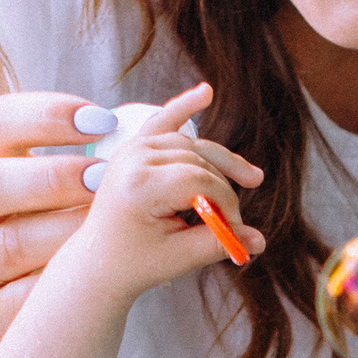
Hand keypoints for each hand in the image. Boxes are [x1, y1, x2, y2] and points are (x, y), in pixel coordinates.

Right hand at [0, 93, 111, 344]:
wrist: (37, 311)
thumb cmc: (56, 230)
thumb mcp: (59, 186)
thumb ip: (95, 153)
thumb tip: (162, 119)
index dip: (45, 116)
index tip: (102, 120)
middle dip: (50, 178)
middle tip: (104, 177)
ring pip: (6, 246)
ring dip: (62, 232)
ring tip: (106, 227)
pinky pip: (20, 298)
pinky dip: (57, 284)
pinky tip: (90, 275)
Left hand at [70, 85, 265, 303]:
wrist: (98, 262)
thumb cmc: (134, 263)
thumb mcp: (179, 257)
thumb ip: (219, 243)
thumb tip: (260, 241)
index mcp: (139, 185)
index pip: (200, 181)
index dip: (226, 205)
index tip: (234, 230)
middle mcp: (133, 159)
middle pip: (200, 160)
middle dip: (224, 191)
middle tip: (235, 222)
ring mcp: (133, 150)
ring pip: (193, 145)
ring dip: (220, 163)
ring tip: (247, 179)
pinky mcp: (135, 149)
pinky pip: (164, 120)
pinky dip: (184, 107)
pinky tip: (206, 93)